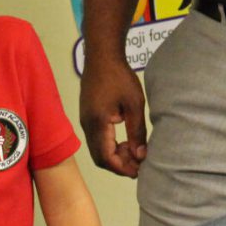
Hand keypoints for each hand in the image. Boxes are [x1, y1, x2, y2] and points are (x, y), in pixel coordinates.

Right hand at [79, 55, 146, 177]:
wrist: (101, 55)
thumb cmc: (119, 76)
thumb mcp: (134, 104)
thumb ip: (136, 131)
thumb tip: (141, 155)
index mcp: (97, 124)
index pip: (106, 158)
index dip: (122, 168)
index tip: (140, 170)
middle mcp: (87, 126)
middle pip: (99, 158)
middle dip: (118, 165)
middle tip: (138, 163)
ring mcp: (84, 121)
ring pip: (97, 149)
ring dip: (114, 155)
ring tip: (134, 151)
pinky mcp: (87, 116)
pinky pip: (96, 139)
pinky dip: (109, 146)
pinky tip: (124, 140)